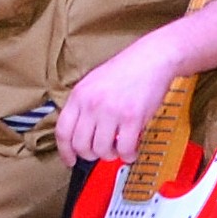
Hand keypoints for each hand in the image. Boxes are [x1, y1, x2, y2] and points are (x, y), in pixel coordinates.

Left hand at [55, 35, 188, 164]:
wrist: (153, 57)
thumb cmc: (127, 68)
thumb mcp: (94, 82)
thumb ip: (84, 105)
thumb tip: (80, 132)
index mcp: (79, 95)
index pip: (63, 131)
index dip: (65, 151)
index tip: (70, 160)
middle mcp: (92, 104)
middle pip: (81, 145)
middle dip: (91, 155)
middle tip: (100, 152)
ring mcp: (112, 111)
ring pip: (102, 150)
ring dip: (111, 155)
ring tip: (118, 149)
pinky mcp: (132, 117)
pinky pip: (124, 148)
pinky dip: (128, 154)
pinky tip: (131, 150)